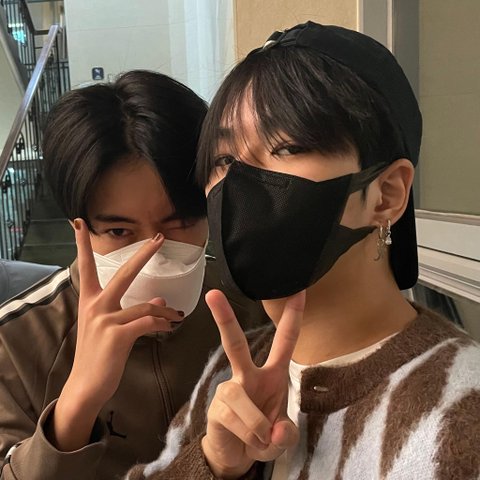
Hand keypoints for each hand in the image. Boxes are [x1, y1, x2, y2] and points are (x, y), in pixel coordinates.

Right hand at [49, 218, 182, 450]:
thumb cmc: (100, 355)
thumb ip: (132, 310)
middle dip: (142, 254)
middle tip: (159, 238)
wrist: (86, 387)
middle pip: (123, 273)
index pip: (86, 267)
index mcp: (90, 301)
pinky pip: (148, 322)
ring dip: (166, 310)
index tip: (78, 223)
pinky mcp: (117, 336)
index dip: (82, 244)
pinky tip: (169, 327)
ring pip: (146, 304)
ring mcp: (105, 320)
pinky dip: (162, 323)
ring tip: (176, 316)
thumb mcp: (112, 328)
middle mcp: (95, 306)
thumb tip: (159, 297)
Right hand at [201, 289, 304, 477]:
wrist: (237, 454)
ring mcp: (229, 389)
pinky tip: (249, 440)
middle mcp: (248, 375)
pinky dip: (248, 434)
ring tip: (261, 438)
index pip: (284, 341)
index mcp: (272, 374)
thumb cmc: (262, 434)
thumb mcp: (282, 437)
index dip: (292, 317)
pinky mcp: (215, 407)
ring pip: (240, 395)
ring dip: (256, 424)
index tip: (299, 291)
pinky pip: (233, 416)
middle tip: (213, 294)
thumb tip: (276, 430)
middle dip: (224, 318)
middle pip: (235, 343)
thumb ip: (286, 435)